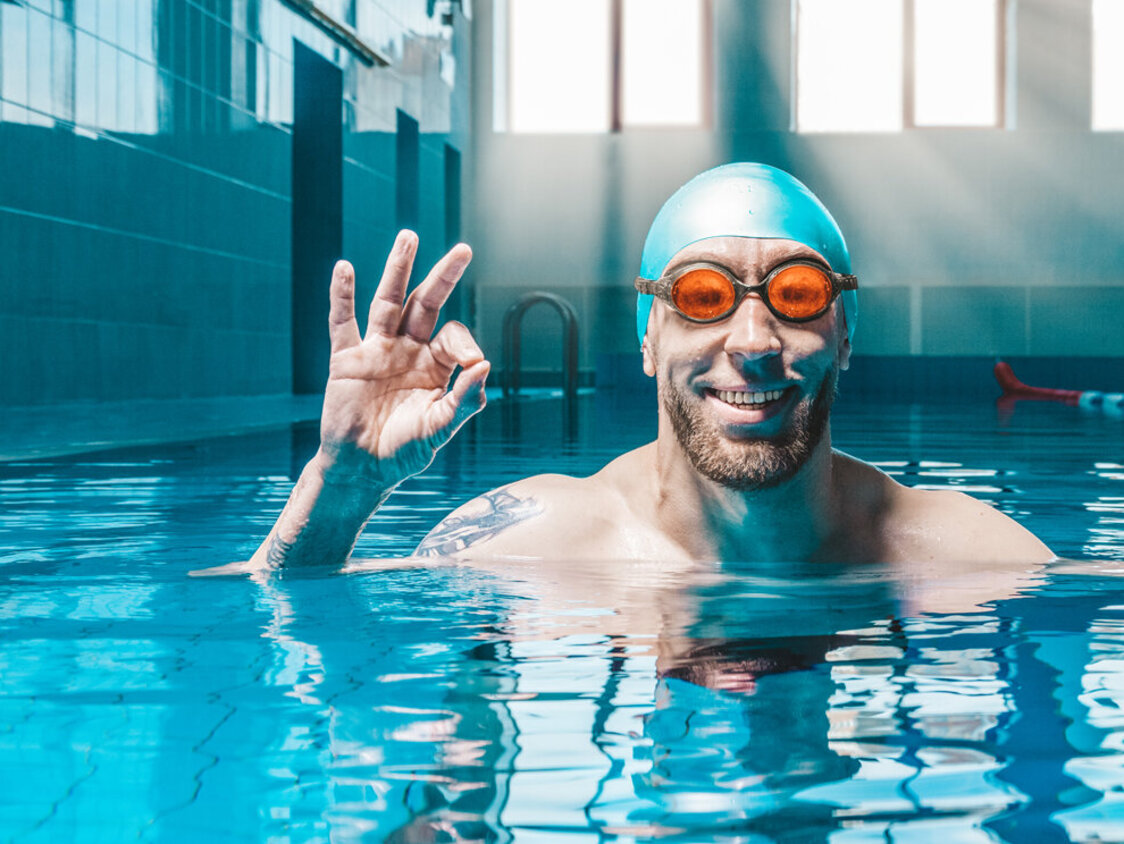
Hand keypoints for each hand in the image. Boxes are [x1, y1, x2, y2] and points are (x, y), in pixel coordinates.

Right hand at [315, 230, 488, 487]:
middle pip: (426, 304)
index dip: (464, 342)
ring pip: (388, 302)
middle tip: (463, 251)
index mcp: (435, 365)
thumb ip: (464, 399)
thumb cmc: (405, 452)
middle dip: (444, 277)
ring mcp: (377, 351)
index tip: (470, 362)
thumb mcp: (441, 428)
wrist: (362, 470)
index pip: (453, 335)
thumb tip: (485, 365)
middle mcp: (408, 350)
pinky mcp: (346, 360)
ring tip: (410, 237)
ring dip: (398, 269)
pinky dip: (342, 296)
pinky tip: (345, 269)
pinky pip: (343, 323)